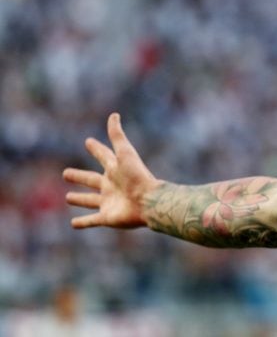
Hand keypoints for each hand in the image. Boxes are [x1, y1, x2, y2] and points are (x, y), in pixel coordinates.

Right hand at [63, 113, 160, 228]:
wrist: (149, 201)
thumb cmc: (137, 176)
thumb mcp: (125, 153)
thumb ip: (117, 136)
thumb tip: (114, 114)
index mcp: (115, 169)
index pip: (103, 156)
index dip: (96, 149)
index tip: (89, 141)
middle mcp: (111, 185)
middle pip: (91, 180)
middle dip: (79, 177)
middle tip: (65, 173)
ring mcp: (108, 202)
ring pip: (90, 200)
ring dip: (80, 199)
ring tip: (68, 198)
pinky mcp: (107, 217)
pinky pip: (92, 220)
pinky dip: (83, 222)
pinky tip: (73, 223)